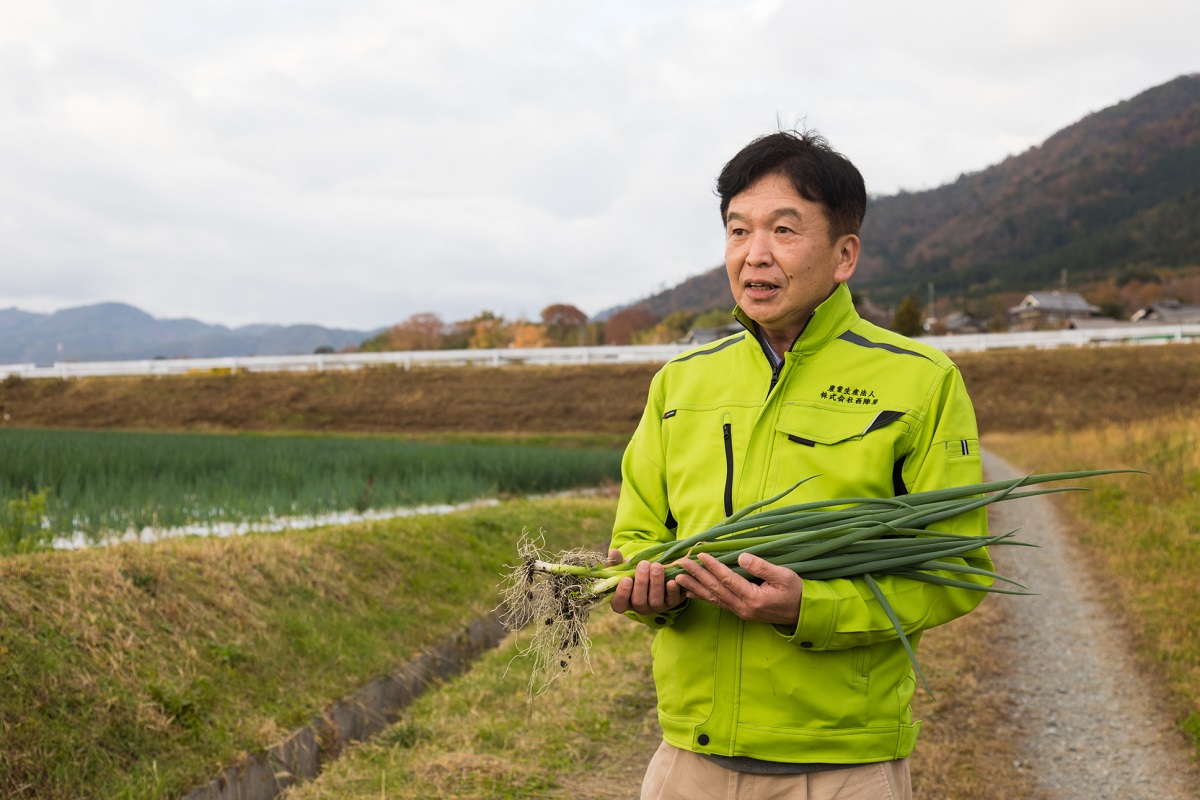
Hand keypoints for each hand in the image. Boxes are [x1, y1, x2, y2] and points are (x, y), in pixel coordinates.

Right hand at [608, 549, 685, 615]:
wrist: (656, 572)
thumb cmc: (635, 572)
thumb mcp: (625, 567)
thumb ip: (617, 561)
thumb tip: (613, 552)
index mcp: (625, 601)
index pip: (619, 605)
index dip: (622, 594)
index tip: (626, 579)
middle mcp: (640, 607)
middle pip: (639, 602)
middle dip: (641, 583)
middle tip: (644, 564)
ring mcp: (656, 606)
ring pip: (655, 601)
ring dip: (656, 583)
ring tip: (656, 566)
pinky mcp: (671, 602)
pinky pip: (672, 600)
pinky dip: (673, 591)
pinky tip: (672, 580)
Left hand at [672, 552, 802, 625]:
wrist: (802, 613)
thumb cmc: (795, 591)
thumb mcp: (784, 575)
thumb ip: (762, 566)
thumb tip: (742, 556)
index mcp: (753, 598)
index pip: (727, 579)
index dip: (713, 566)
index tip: (700, 554)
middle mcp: (743, 607)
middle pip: (715, 589)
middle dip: (697, 575)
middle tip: (680, 563)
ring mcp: (740, 611)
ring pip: (712, 598)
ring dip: (694, 587)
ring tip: (678, 578)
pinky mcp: (739, 612)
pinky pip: (717, 603)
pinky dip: (702, 596)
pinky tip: (691, 592)